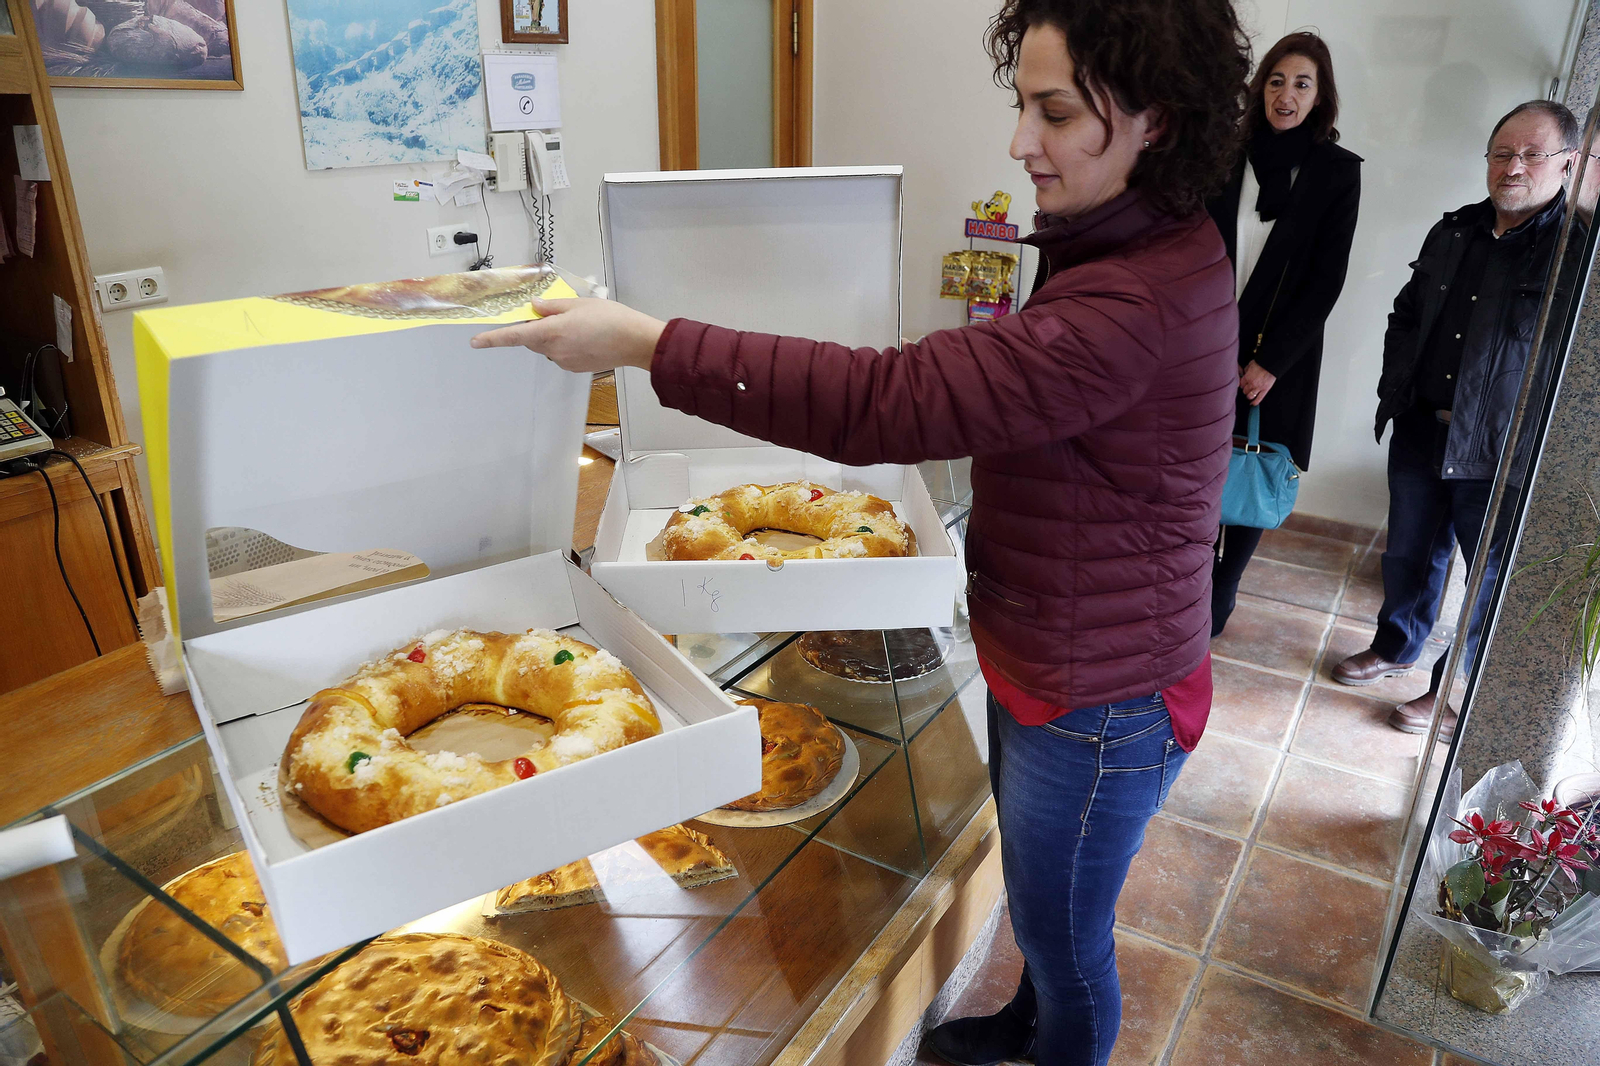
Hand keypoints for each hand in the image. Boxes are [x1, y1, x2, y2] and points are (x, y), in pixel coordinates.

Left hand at [470, 297, 666, 373]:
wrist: (635, 342)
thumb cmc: (609, 317)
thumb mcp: (578, 303)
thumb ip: (552, 306)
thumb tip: (533, 306)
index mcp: (551, 331)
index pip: (514, 336)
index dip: (492, 339)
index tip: (474, 342)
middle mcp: (554, 350)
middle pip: (532, 340)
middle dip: (534, 328)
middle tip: (551, 313)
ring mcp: (564, 362)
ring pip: (548, 347)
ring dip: (553, 336)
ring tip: (578, 324)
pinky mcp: (575, 368)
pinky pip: (561, 354)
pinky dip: (566, 345)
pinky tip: (585, 337)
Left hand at [1239, 360, 1276, 405]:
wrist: (1271, 364)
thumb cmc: (1261, 363)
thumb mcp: (1251, 364)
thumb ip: (1246, 369)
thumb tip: (1244, 372)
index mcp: (1247, 377)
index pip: (1241, 384)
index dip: (1242, 384)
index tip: (1243, 384)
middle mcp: (1252, 384)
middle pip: (1245, 391)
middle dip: (1245, 390)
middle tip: (1247, 389)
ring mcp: (1258, 388)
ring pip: (1250, 396)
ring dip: (1249, 396)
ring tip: (1249, 395)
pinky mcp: (1265, 390)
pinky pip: (1259, 399)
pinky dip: (1255, 402)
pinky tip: (1252, 404)